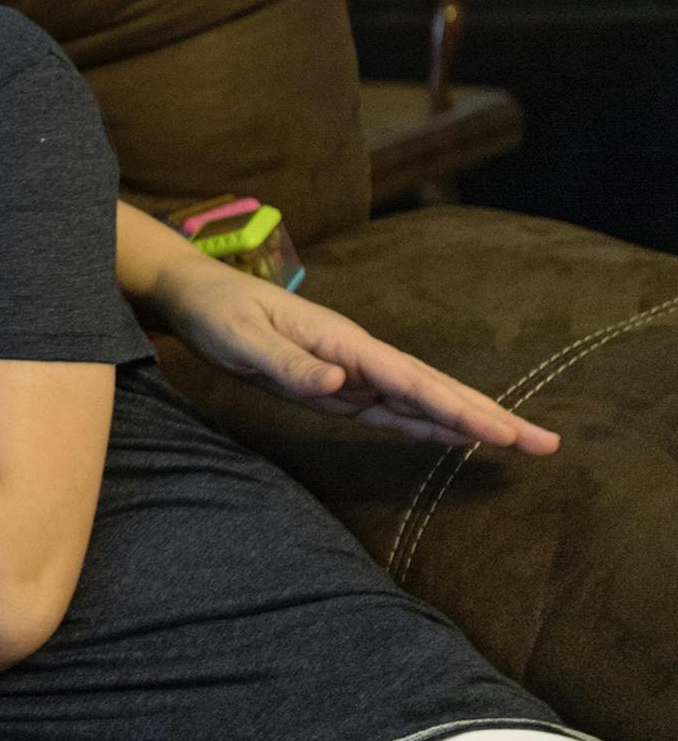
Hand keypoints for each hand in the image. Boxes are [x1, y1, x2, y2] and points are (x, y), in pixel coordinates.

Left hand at [154, 255, 559, 454]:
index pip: (408, 380)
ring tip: (520, 442)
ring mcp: (349, 372)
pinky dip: (425, 423)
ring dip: (467, 420)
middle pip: (431, 388)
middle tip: (544, 444)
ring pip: (419, 399)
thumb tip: (339, 386)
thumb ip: (288, 365)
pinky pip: (389, 409)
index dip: (455, 408)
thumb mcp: (240, 340)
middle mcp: (356, 356)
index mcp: (341, 342)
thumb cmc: (218, 315)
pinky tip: (455, 436)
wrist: (197, 297)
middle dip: (486, 415)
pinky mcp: (334, 387)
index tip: (501, 432)